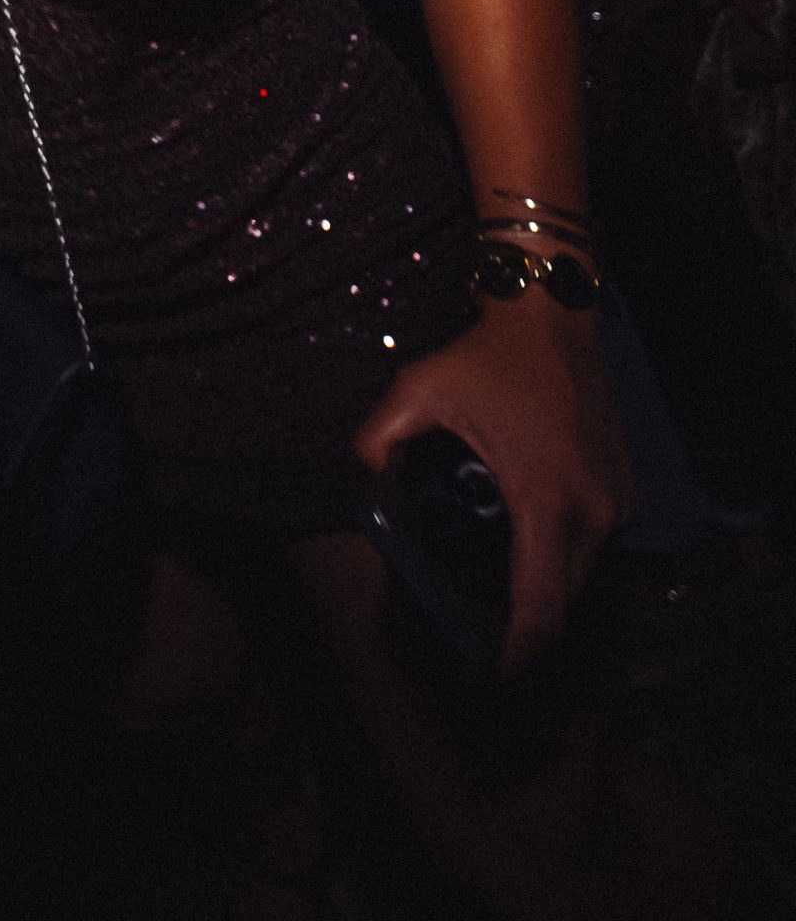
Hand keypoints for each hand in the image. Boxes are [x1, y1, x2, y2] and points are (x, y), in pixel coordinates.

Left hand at [356, 292, 634, 669]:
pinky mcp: (627, 488)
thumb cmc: (488, 357)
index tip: (498, 674)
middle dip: (528, 621)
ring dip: (547, 580)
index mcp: (545, 500)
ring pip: (582, 570)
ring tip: (501, 580)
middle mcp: (593, 511)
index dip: (521, 650)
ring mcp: (618, 500)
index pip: (542, 605)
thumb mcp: (420, 390)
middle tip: (483, 626)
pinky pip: (596, 539)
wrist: (552, 319)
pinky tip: (527, 532)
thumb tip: (364, 472)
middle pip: (562, 597)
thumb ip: (381, 437)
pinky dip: (566, 548)